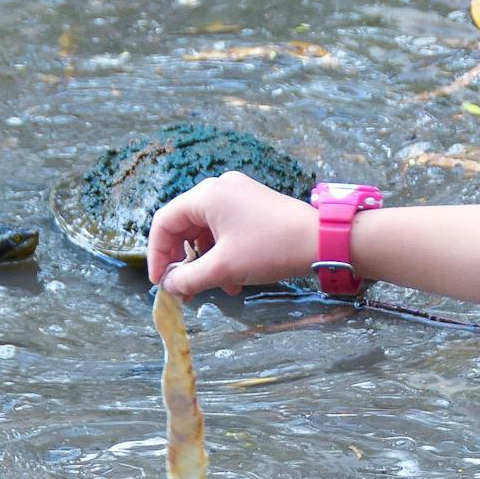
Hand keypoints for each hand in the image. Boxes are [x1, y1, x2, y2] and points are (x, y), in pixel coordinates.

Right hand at [146, 170, 316, 295]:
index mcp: (206, 195)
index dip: (157, 254)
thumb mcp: (223, 268)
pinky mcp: (255, 206)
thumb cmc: (269, 249)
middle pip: (185, 226)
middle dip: (183, 261)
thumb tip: (168, 286)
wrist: (322, 240)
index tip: (159, 282)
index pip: (164, 222)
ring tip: (213, 289)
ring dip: (205, 262)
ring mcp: (239, 195)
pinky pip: (227, 230)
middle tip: (182, 289)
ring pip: (207, 231)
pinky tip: (234, 281)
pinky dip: (223, 254)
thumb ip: (188, 278)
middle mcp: (219, 189)